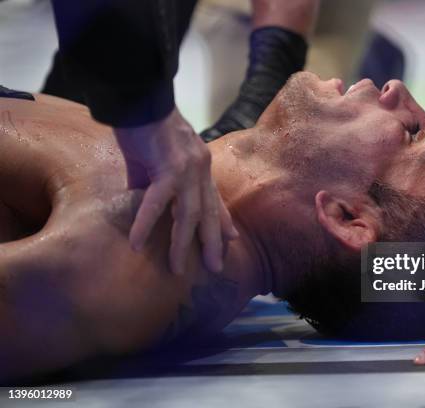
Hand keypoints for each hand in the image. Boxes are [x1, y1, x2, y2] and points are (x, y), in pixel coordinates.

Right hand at [114, 107, 238, 274]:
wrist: (139, 97)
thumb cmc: (143, 124)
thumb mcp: (151, 158)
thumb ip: (149, 180)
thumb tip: (139, 199)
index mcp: (198, 165)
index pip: (213, 197)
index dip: (222, 218)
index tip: (231, 238)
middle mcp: (199, 169)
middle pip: (208, 211)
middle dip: (213, 241)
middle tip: (215, 266)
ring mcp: (187, 169)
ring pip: (189, 214)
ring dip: (183, 243)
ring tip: (177, 269)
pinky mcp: (167, 167)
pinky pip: (157, 202)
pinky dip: (146, 224)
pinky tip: (137, 244)